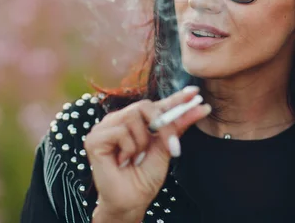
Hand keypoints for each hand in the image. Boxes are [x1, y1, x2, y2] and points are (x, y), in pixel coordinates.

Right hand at [85, 86, 210, 220]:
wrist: (131, 201)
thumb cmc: (145, 177)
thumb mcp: (166, 148)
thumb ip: (178, 126)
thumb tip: (200, 107)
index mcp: (136, 121)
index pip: (157, 105)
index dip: (176, 98)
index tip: (195, 92)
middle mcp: (120, 120)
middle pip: (145, 105)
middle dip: (162, 125)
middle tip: (169, 145)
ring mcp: (106, 127)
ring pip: (133, 116)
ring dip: (142, 142)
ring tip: (135, 158)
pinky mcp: (95, 138)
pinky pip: (120, 131)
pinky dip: (128, 148)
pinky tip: (122, 161)